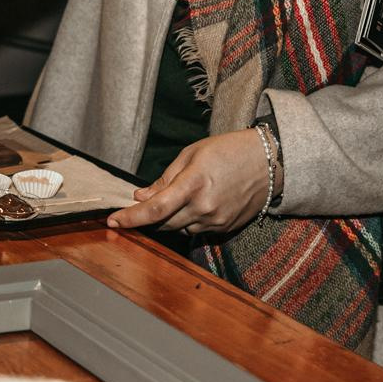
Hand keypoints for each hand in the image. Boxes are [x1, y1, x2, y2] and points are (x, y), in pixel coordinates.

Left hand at [107, 130, 269, 235]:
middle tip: (143, 205)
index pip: (154, 209)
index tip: (113, 221)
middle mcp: (204, 207)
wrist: (269, 162)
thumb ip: (165, 179)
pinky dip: (187, 221)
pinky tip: (195, 204)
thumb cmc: (228, 150)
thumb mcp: (192, 154)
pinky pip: (196, 231)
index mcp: (193, 183)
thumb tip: (140, 197)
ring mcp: (216, 221)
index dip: (130, 218)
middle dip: (148, 217)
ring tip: (178, 198)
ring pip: (178, 229)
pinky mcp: (225, 229)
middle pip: (163, 223)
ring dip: (168, 219)